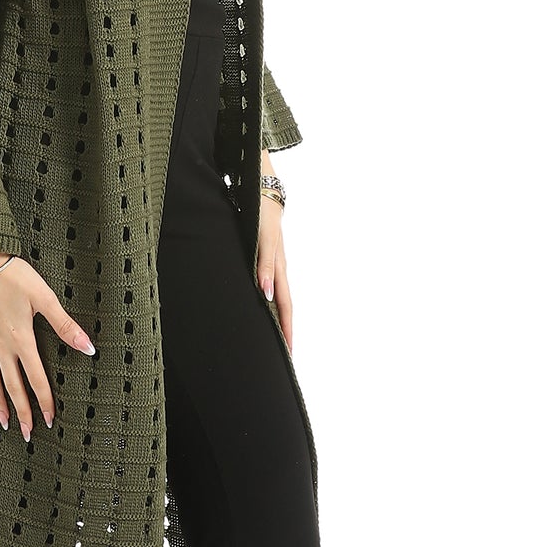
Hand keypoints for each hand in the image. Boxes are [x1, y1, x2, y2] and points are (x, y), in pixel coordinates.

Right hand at [0, 249, 96, 439]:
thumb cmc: (14, 277)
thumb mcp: (45, 299)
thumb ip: (65, 326)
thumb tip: (88, 348)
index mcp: (22, 340)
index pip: (36, 379)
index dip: (44, 401)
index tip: (49, 420)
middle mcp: (1, 346)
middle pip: (13, 386)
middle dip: (22, 412)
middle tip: (28, 433)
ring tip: (3, 422)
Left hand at [255, 199, 292, 352]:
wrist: (259, 190)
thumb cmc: (261, 214)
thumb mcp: (264, 240)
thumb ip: (264, 265)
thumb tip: (266, 293)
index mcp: (278, 268)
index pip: (284, 306)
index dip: (286, 329)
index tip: (287, 352)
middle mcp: (277, 269)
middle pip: (283, 306)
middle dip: (285, 331)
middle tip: (285, 356)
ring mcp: (272, 263)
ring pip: (277, 297)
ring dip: (277, 318)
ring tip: (276, 339)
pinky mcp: (265, 257)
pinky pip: (269, 285)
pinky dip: (268, 301)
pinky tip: (263, 308)